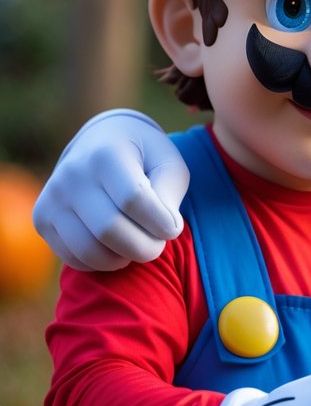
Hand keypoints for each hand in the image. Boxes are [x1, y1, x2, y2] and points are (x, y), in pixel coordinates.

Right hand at [33, 111, 188, 270]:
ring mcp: (53, 197)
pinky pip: (73, 258)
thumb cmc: (144, 158)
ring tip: (138, 245)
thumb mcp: (168, 164)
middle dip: (145, 247)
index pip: (134, 201)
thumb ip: (170, 192)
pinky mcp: (42, 219)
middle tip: (158, 243)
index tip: (173, 227)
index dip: (161, 223)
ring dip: (123, 258)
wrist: (100, 142)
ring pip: (89, 250)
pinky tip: (116, 247)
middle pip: (110, 230)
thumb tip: (166, 229)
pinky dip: (102, 263)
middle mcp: (72, 173)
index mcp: (106, 154)